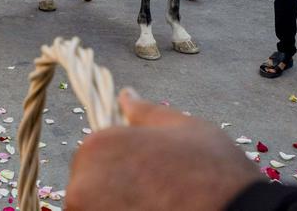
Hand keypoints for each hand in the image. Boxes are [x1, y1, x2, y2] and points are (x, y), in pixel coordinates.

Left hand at [67, 90, 260, 209]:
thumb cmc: (213, 173)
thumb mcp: (184, 128)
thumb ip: (145, 112)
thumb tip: (126, 96)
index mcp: (98, 145)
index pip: (91, 156)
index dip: (119, 168)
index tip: (146, 178)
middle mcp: (82, 183)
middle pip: (86, 188)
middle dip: (114, 193)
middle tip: (154, 197)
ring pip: (92, 208)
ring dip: (117, 207)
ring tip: (156, 208)